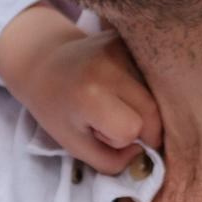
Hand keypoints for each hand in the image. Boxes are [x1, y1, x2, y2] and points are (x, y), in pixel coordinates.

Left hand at [0, 6, 159, 171]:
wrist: (43, 60)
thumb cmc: (57, 108)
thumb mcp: (75, 145)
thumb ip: (111, 162)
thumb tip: (144, 154)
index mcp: (91, 94)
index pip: (131, 130)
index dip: (118, 138)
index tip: (98, 130)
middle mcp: (111, 65)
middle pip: (153, 112)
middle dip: (139, 126)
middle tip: (112, 120)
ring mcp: (123, 47)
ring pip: (157, 94)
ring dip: (143, 107)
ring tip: (115, 100)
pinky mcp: (131, 39)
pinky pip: (154, 75)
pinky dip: (144, 88)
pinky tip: (121, 85)